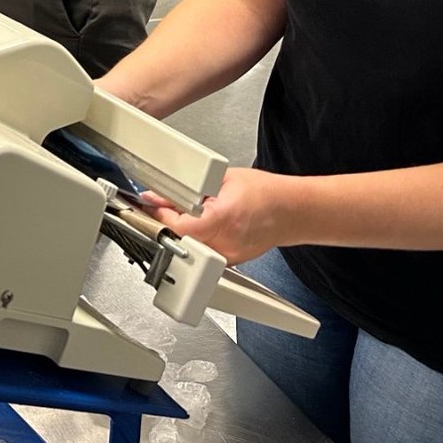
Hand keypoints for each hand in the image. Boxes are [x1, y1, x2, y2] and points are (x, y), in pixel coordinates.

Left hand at [144, 168, 285, 264]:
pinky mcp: (228, 263)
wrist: (291, 212)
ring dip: (178, 236)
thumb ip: (192, 188)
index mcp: (224, 218)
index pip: (180, 225)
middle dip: (165, 225)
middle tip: (159, 210)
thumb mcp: (224, 179)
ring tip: (179, 219)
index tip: (151, 204)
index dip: (160, 215)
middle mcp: (225, 243)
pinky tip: (197, 230)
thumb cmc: (265, 193)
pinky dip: (193, 244)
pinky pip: (201, 256)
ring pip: (188, 252)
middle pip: (179, 241)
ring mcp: (227, 258)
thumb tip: (164, 193)